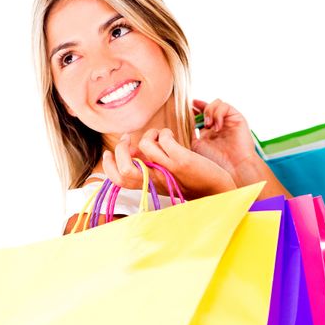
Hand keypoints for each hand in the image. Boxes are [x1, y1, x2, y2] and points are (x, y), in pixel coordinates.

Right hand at [102, 128, 236, 200]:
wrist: (216, 192)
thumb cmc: (190, 183)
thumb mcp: (164, 179)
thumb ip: (149, 168)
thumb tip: (133, 151)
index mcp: (149, 185)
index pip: (118, 180)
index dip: (108, 165)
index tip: (110, 152)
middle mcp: (155, 180)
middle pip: (126, 168)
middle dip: (121, 148)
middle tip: (128, 138)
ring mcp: (168, 169)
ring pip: (145, 146)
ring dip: (149, 134)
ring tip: (159, 135)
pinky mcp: (182, 161)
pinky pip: (165, 139)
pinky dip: (165, 132)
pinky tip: (171, 135)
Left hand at [191, 98, 258, 179]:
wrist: (233, 167)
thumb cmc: (215, 160)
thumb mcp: (196, 145)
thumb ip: (191, 132)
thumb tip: (185, 121)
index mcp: (208, 131)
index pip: (200, 113)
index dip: (194, 108)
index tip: (189, 109)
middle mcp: (218, 124)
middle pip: (208, 105)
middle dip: (201, 108)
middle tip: (200, 122)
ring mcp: (228, 120)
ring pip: (216, 103)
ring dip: (209, 111)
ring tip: (208, 126)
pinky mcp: (237, 118)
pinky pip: (225, 106)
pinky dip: (218, 114)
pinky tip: (217, 127)